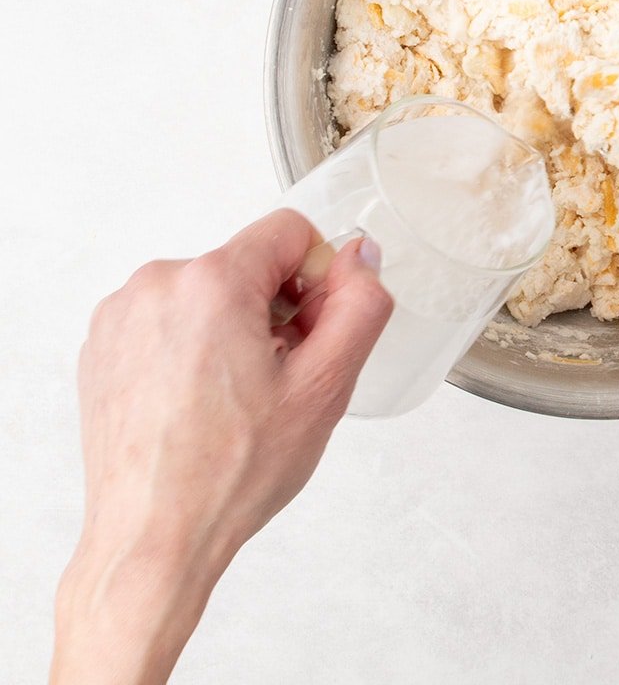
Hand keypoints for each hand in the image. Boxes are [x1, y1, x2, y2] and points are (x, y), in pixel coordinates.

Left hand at [52, 210, 392, 684]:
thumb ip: (360, 305)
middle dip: (276, 309)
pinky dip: (193, 347)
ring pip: (210, 292)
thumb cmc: (230, 474)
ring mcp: (122, 316)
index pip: (291, 233)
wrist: (152, 540)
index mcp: (212, 282)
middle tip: (279, 378)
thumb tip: (359, 256)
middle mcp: (157, 285)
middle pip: (249, 263)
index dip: (318, 281)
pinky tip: (200, 403)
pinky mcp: (103, 346)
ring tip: (236, 397)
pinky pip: (170, 319)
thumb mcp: (327, 386)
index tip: (311, 335)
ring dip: (234, 329)